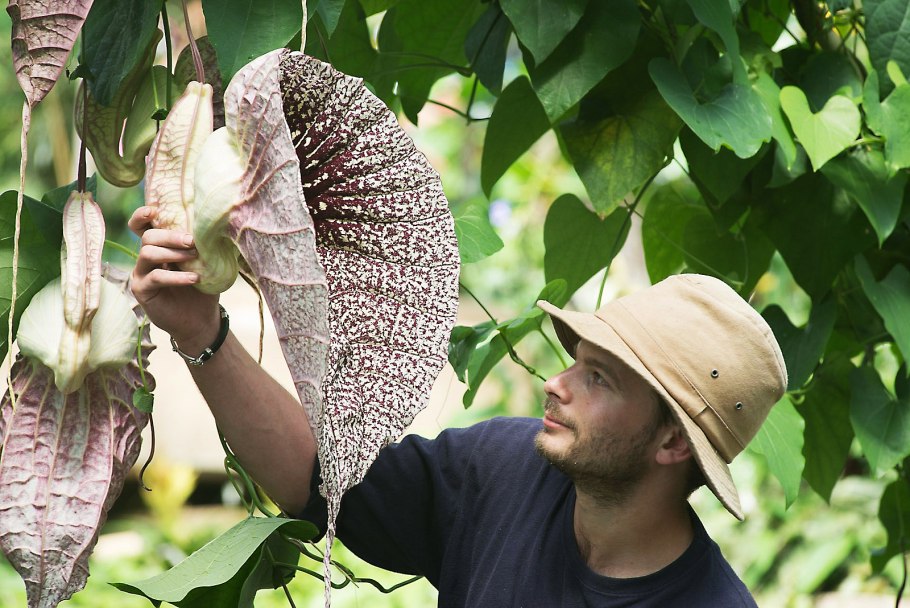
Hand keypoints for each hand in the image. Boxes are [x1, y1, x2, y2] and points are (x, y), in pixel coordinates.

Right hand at [129, 206, 219, 349]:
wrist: (200, 319)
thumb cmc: (203, 288)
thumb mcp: (206, 263)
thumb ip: (205, 245)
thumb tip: (221, 225)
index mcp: (160, 247)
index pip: (142, 226)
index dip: (142, 216)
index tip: (153, 210)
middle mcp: (146, 257)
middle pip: (148, 236)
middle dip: (171, 236)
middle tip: (192, 241)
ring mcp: (141, 273)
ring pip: (147, 253)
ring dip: (173, 253)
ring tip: (194, 257)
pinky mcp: (142, 290)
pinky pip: (155, 277)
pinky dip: (176, 277)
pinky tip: (193, 279)